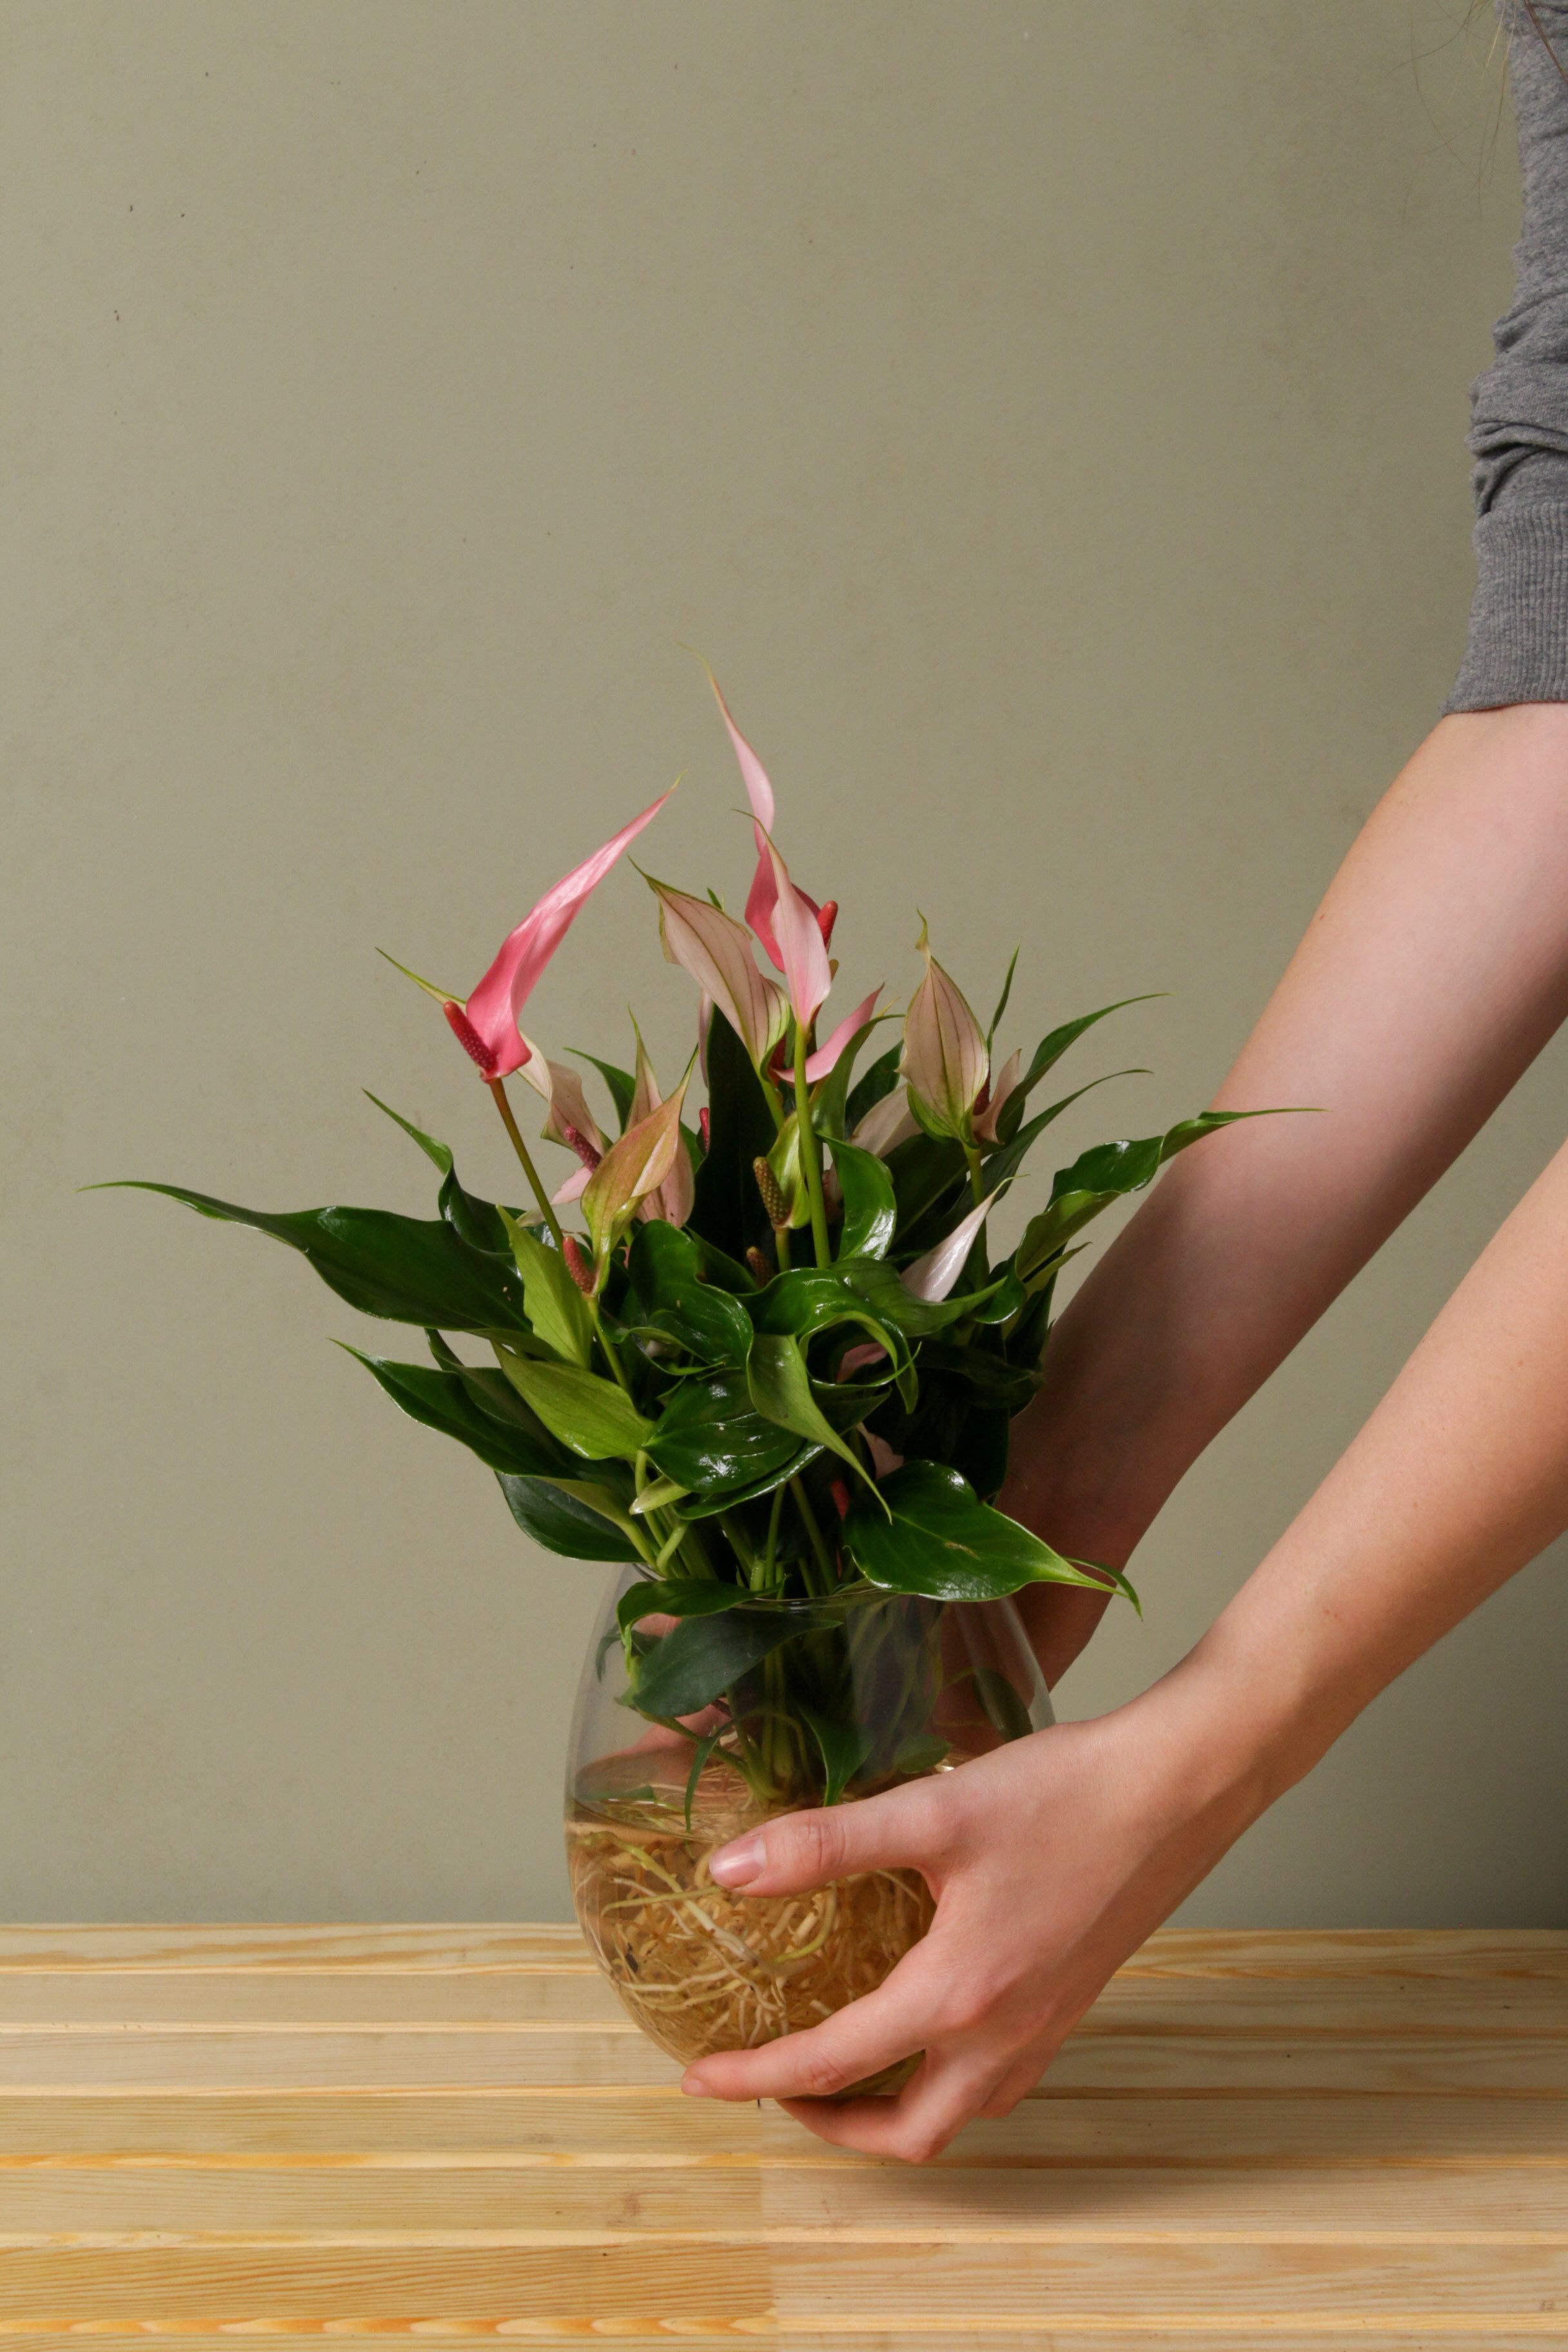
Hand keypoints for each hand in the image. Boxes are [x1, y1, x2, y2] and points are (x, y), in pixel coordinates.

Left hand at [679, 1655, 1273, 2161]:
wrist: (1180, 1785)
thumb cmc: (1065, 1794)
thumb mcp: (931, 1812)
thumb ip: (826, 1844)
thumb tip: (729, 1870)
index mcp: (959, 1996)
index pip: (834, 2064)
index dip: (755, 2078)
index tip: (698, 2080)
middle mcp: (1005, 2034)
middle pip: (908, 2131)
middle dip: (831, 2126)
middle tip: (774, 2086)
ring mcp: (1046, 2025)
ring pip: (958, 2113)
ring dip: (892, 2111)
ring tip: (842, 2067)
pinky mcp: (1072, 2000)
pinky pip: (998, 2079)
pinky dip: (945, 2079)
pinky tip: (927, 2022)